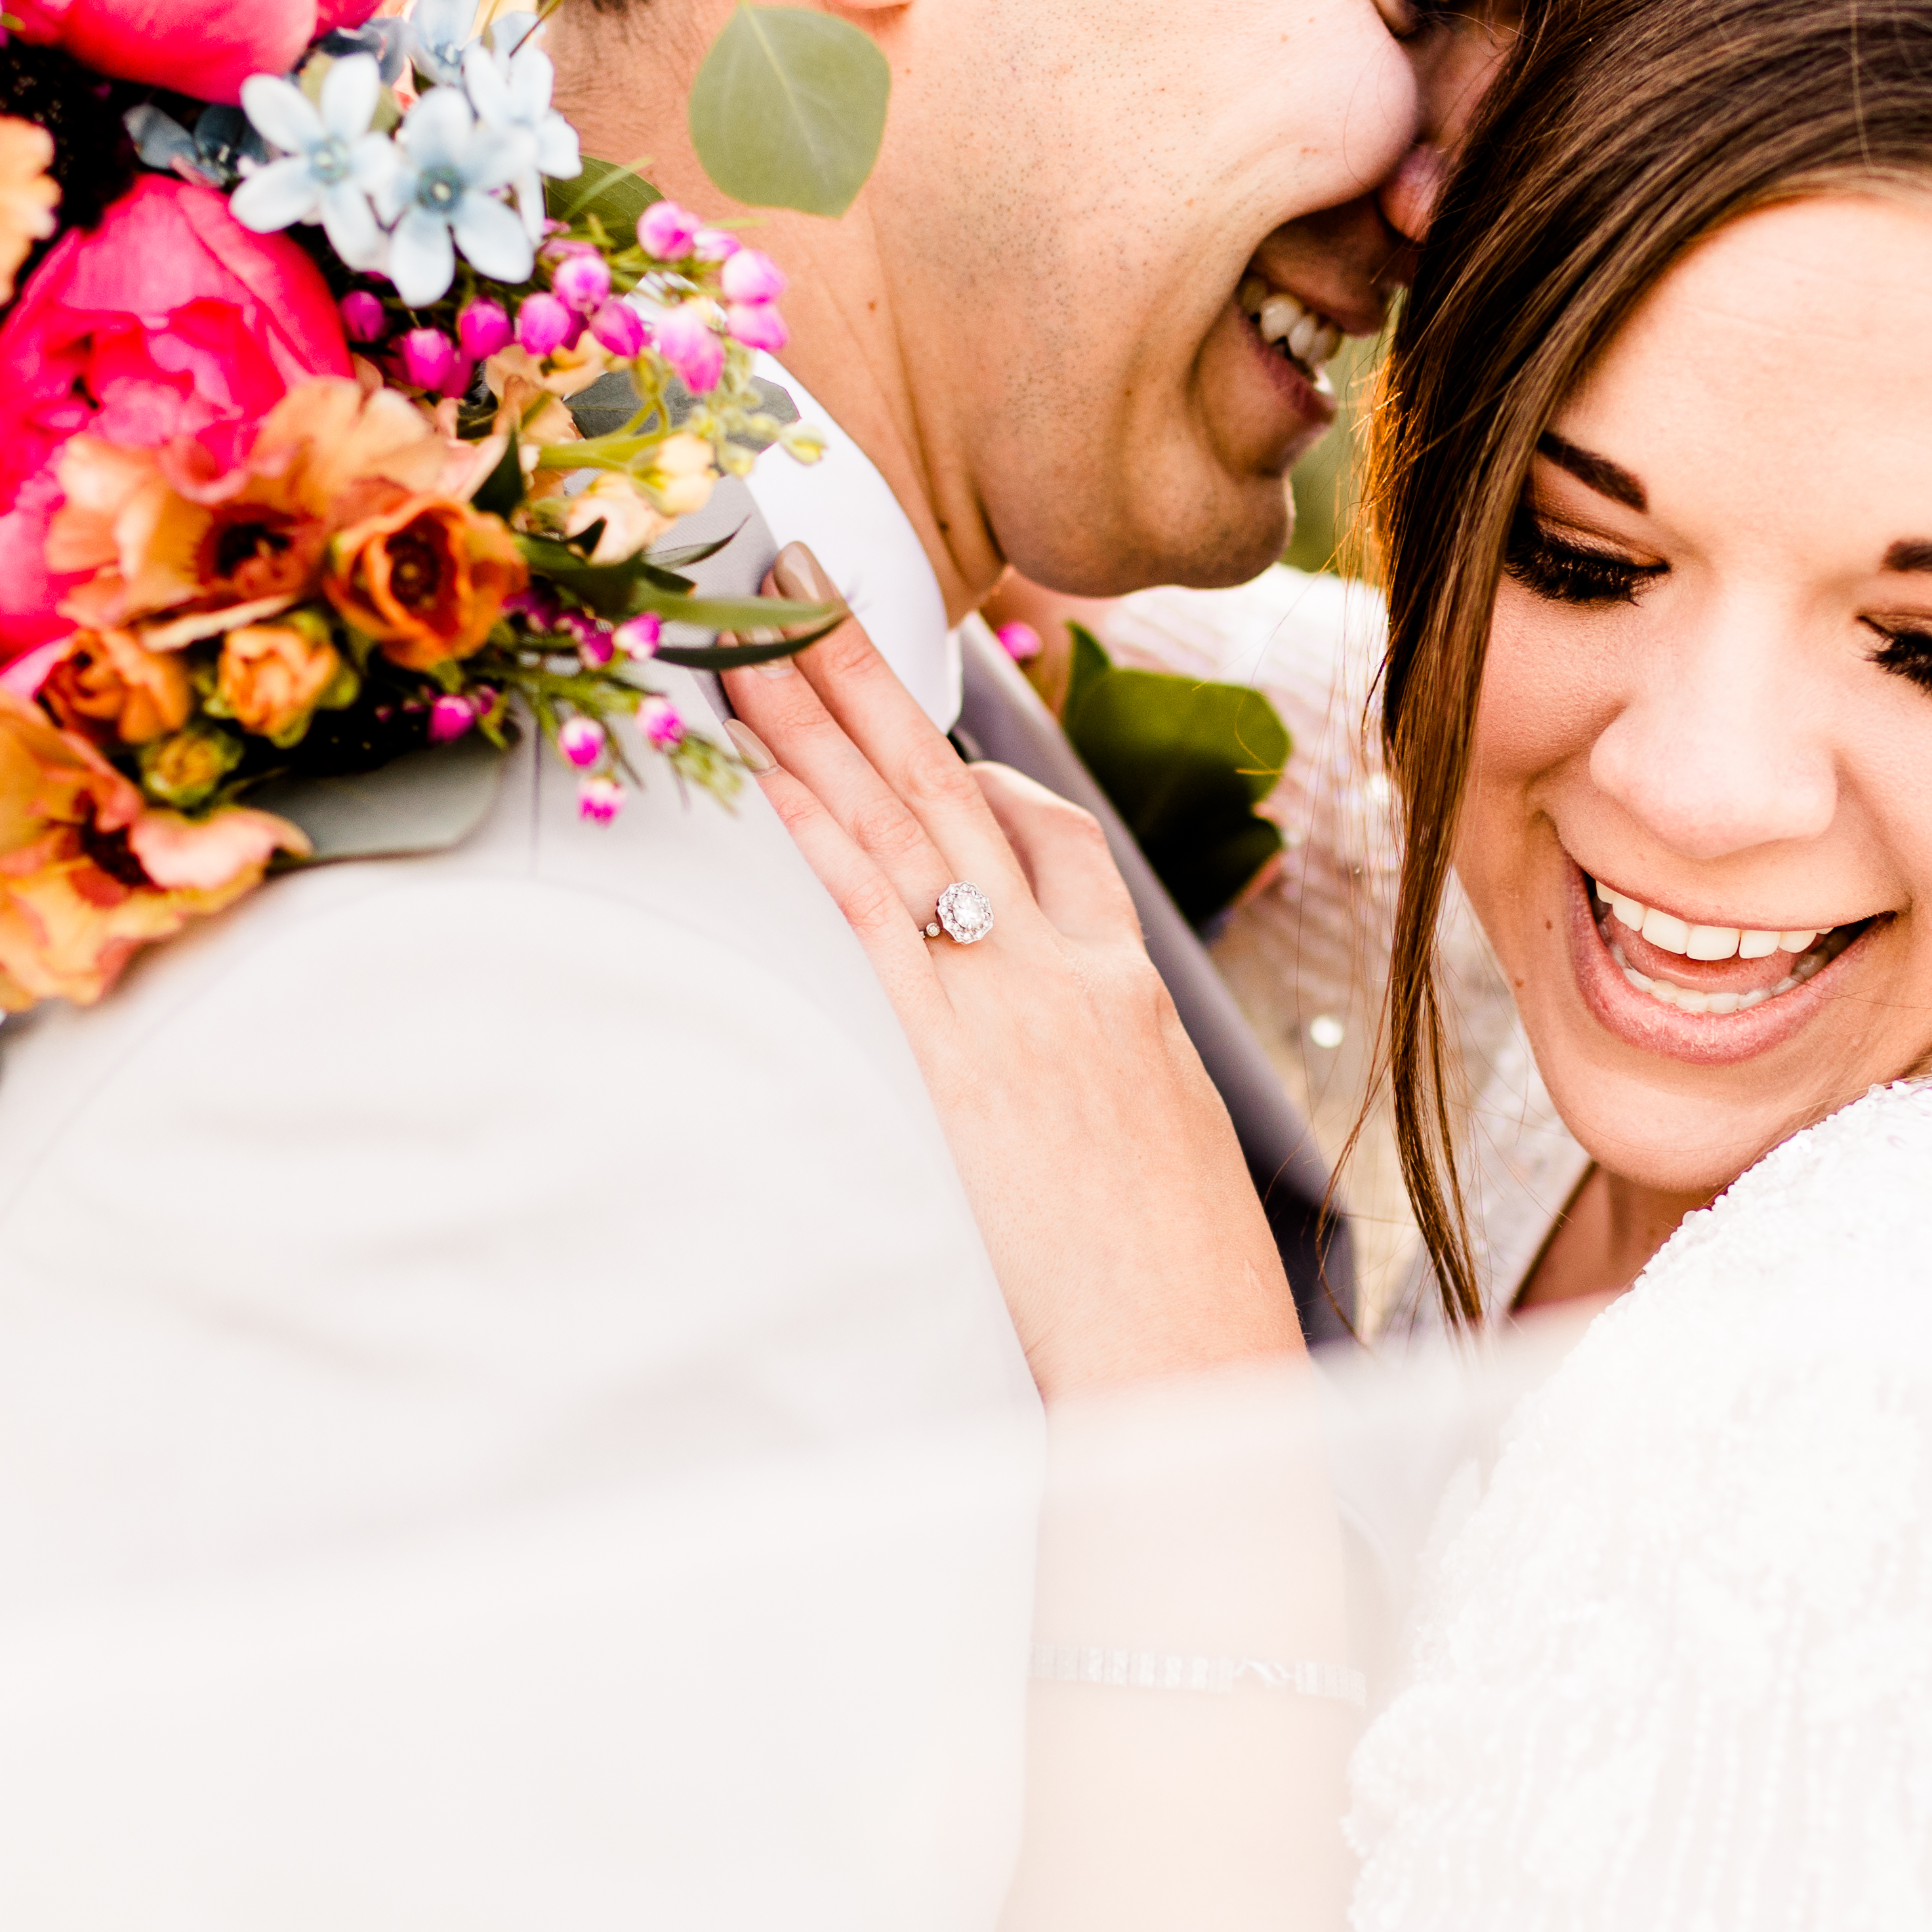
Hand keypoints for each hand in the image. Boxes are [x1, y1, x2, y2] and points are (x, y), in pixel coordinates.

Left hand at [732, 548, 1303, 1399]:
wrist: (1190, 1356)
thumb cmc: (1174, 1291)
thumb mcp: (1158, 1161)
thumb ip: (1103, 1096)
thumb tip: (1063, 1106)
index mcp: (1131, 991)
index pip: (1057, 835)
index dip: (980, 764)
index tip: (916, 713)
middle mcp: (1077, 968)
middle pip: (959, 781)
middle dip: (873, 670)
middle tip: (798, 575)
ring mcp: (1020, 1001)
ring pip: (905, 819)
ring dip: (816, 715)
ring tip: (742, 631)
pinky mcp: (961, 1054)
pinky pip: (874, 913)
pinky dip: (818, 831)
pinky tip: (765, 774)